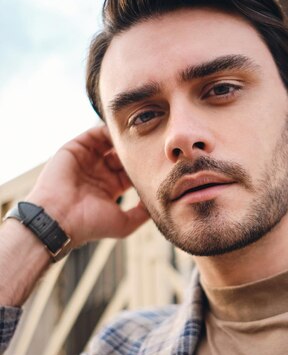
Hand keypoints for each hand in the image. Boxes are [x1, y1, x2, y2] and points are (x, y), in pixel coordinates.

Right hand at [26, 125, 148, 247]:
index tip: (161, 161)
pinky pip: (96, 133)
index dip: (145, 166)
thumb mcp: (124, 223)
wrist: (59, 218)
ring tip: (141, 135)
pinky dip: (109, 130)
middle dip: (137, 150)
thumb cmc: (90, 224)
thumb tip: (159, 201)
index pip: (132, 171)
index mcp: (111, 188)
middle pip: (123, 155)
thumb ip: (142, 213)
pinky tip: (124, 132)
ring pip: (111, 142)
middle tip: (154, 144)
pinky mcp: (76, 148)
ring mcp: (87, 159)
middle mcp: (99, 172)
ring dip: (125, 139)